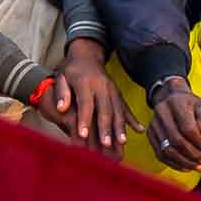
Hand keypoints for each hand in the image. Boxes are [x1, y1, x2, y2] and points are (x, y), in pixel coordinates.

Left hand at [39, 39, 129, 154]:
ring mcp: (112, 90)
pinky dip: (133, 119)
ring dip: (120, 127)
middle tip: (105, 144)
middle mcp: (101, 86)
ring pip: (118, 110)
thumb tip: (61, 108)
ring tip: (122, 142)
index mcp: (85, 82)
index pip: (85, 103)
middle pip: (105, 109)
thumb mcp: (61, 77)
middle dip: (106, 128)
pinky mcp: (118, 94)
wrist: (87, 56)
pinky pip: (126, 107)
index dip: (84, 119)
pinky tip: (140, 130)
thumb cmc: (71, 70)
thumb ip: (61, 92)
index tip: (83, 135)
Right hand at [148, 81, 200, 172]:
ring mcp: (153, 125)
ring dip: (184, 162)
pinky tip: (186, 168)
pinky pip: (160, 154)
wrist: (170, 98)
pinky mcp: (150, 134)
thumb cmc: (190, 105)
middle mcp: (161, 113)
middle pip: (176, 140)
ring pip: (167, 150)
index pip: (187, 128)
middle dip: (193, 155)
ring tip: (199, 167)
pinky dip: (174, 164)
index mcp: (176, 103)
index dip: (200, 143)